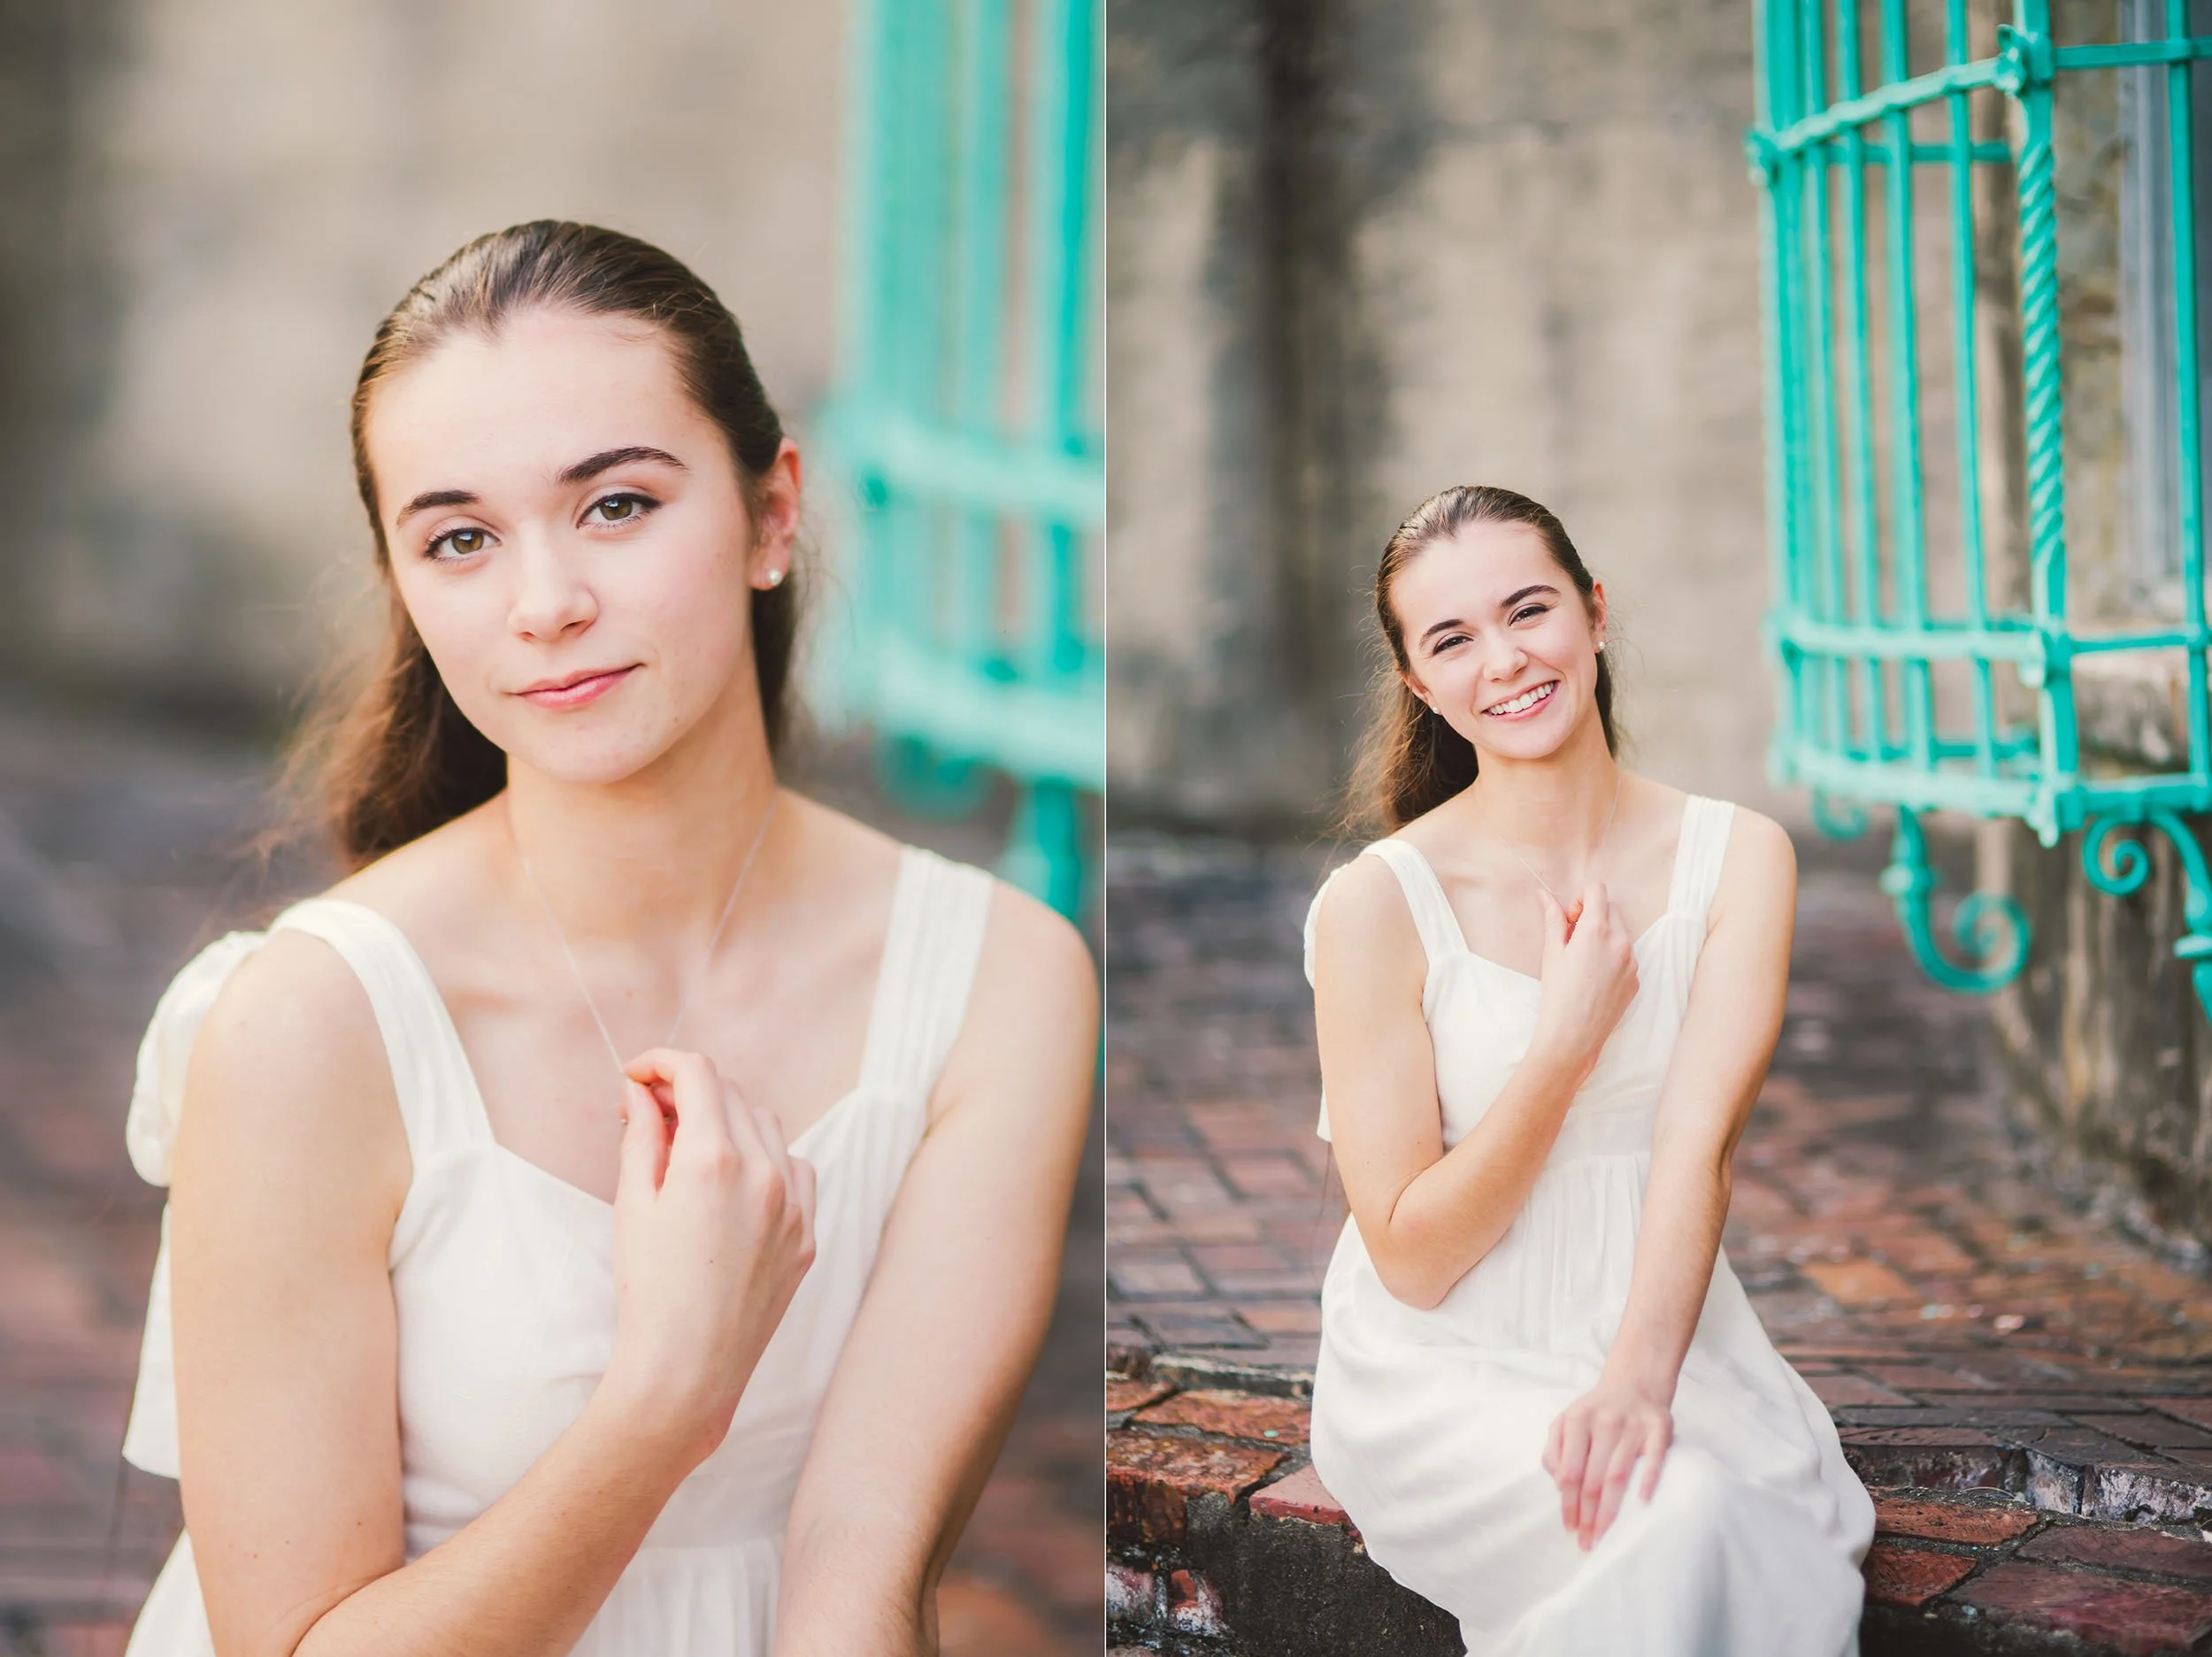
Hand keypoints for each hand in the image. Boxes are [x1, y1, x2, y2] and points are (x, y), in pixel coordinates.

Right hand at [600, 1048, 816, 1467]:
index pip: (698, 1073)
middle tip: (651, 1114)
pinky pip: (795, 1171)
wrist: (687, 1371)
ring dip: (729, 1122)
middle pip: (731, 1094)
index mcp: (714, 1159)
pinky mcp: (808, 1234)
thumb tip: (642, 1091)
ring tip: (689, 1154)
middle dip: (689, 1092)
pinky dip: (766, 1162)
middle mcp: (764, 1172)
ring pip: (768, 1126)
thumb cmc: (649, 1291)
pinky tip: (733, 1187)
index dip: (661, 1063)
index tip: (637, 1077)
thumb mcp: (633, 1204)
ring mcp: (794, 1204)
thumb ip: (641, 1135)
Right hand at [1532, 880, 1638, 1076]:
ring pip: (1620, 933)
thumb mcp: (1552, 952)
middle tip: (1573, 938)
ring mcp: (1632, 961)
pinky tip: (1594, 978)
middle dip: (1593, 915)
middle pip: (1611, 909)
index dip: (1581, 898)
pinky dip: (1612, 957)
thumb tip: (1545, 895)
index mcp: (1597, 930)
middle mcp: (1620, 942)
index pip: (1598, 890)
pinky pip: (1626, 956)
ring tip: (1583, 961)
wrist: (1574, 1035)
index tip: (1570, 918)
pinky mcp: (1636, 979)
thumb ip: (1553, 919)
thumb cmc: (1557, 994)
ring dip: (1604, 936)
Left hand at [1541, 1376, 1672, 1550]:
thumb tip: (1558, 1483)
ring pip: (1618, 1474)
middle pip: (1592, 1479)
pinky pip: (1655, 1457)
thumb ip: (1554, 1449)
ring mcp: (1633, 1425)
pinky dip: (1649, 1479)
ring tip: (1603, 1535)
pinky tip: (1642, 1502)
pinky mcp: (1659, 1427)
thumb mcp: (1566, 1422)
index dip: (1568, 1504)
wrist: (1634, 1381)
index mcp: (1576, 1421)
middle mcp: (1604, 1422)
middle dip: (1588, 1516)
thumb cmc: (1595, 1411)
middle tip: (1587, 1543)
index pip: (1569, 1472)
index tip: (1569, 1529)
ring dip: (1610, 1510)